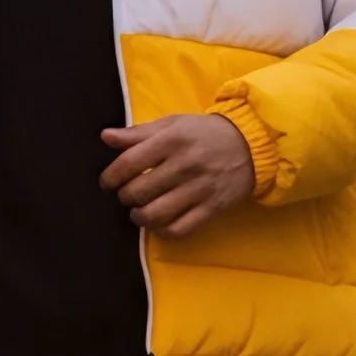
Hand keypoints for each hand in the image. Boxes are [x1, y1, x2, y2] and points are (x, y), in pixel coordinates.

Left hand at [99, 114, 255, 236]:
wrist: (250, 144)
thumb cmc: (203, 134)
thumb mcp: (172, 124)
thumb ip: (138, 133)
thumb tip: (105, 137)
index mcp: (172, 140)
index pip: (129, 163)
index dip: (111, 177)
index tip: (108, 183)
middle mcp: (185, 164)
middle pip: (138, 192)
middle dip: (125, 197)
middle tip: (127, 195)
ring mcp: (200, 189)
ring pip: (155, 214)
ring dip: (139, 217)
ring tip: (139, 211)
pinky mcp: (212, 208)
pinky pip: (179, 229)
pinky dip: (163, 230)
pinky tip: (159, 223)